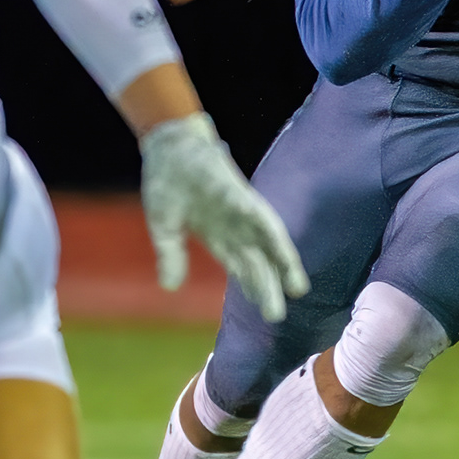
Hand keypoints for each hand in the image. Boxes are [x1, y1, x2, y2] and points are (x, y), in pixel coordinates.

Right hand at [137, 113, 307, 321]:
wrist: (168, 142)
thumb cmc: (168, 182)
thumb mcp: (163, 226)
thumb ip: (171, 255)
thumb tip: (170, 288)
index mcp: (218, 236)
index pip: (241, 268)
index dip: (253, 289)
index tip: (266, 312)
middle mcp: (234, 225)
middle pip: (256, 262)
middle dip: (267, 288)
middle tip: (276, 317)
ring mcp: (239, 207)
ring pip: (266, 240)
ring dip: (280, 263)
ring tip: (296, 287)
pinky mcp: (236, 189)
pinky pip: (255, 211)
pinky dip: (266, 229)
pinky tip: (277, 246)